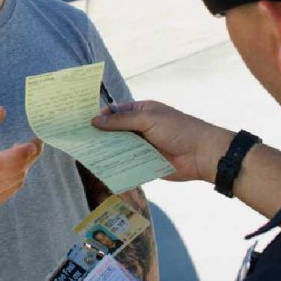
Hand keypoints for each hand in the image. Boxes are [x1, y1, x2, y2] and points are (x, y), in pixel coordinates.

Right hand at [0, 106, 41, 213]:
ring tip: (21, 151)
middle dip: (30, 156)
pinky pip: (13, 189)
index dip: (19, 154)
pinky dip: (19, 176)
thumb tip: (1, 111)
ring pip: (17, 180)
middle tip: (36, 142)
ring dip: (25, 165)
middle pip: (13, 171)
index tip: (31, 143)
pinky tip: (13, 165)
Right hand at [92, 101, 231, 182]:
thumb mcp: (148, 120)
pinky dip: (116, 166)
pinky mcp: (145, 164)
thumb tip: (95, 120)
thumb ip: (121, 121)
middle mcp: (140, 128)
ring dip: (106, 151)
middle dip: (100, 135)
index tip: (82, 122)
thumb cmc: (177, 130)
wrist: (202, 155)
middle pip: (115, 131)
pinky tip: (100, 168)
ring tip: (85, 155)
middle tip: (79, 141)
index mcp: (142, 112)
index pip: (116, 112)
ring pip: (119, 148)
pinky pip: (127, 164)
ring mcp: (142, 147)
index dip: (101, 116)